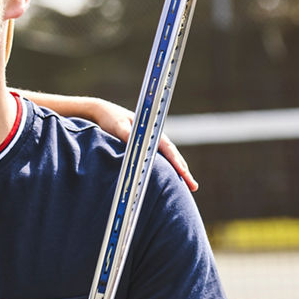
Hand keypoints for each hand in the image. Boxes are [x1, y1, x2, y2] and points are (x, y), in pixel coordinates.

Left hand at [81, 97, 196, 190]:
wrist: (105, 112)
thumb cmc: (112, 119)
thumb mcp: (118, 126)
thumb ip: (127, 134)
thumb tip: (137, 145)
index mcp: (152, 131)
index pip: (168, 149)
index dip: (177, 163)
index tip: (185, 174)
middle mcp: (155, 136)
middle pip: (173, 155)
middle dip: (184, 171)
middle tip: (194, 186)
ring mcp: (152, 140)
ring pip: (170, 157)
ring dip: (179, 170)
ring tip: (190, 185)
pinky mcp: (147, 145)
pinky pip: (162, 157)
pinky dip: (169, 166)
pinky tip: (173, 176)